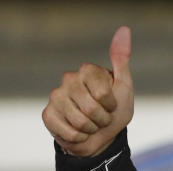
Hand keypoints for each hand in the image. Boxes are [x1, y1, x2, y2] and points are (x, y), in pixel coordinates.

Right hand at [42, 26, 133, 156]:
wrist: (102, 136)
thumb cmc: (115, 110)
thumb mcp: (124, 86)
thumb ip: (122, 60)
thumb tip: (124, 29)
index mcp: (87, 71)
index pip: (102, 92)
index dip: (110, 105)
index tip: (111, 105)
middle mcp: (68, 79)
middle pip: (90, 108)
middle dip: (102, 119)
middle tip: (101, 117)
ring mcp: (56, 96)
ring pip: (79, 121)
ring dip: (91, 129)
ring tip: (91, 124)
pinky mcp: (48, 114)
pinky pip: (68, 132)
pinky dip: (79, 138)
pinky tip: (79, 132)